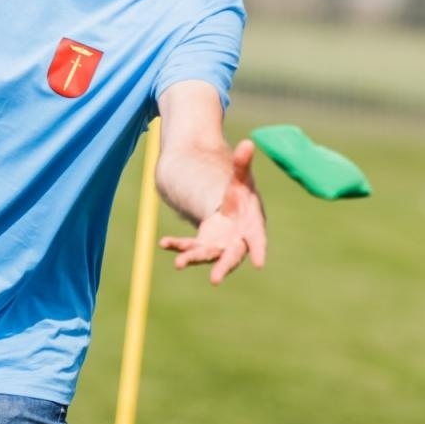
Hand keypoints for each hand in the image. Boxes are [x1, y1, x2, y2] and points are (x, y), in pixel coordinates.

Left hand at [158, 139, 266, 285]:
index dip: (259, 250)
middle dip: (222, 267)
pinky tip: (164, 243)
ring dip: (193, 258)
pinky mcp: (202, 244)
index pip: (258, 240)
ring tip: (179, 263)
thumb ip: (242, 164)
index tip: (260, 263)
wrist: (227, 204)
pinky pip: (189, 245)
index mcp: (251, 227)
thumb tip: (247, 143)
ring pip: (206, 255)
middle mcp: (236, 241)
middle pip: (231, 257)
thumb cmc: (241, 195)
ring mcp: (218, 246)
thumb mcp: (240, 178)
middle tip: (214, 279)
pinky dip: (177, 244)